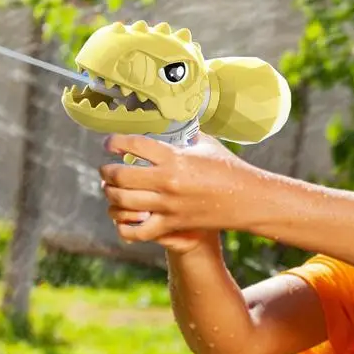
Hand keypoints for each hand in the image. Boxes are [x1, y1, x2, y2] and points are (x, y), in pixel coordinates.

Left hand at [98, 133, 261, 249]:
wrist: (247, 199)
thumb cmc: (229, 169)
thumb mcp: (207, 144)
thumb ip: (185, 134)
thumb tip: (173, 123)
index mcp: (175, 157)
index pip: (133, 144)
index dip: (114, 142)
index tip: (110, 144)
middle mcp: (168, 181)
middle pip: (120, 176)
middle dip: (106, 171)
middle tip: (106, 168)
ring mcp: (168, 206)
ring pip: (123, 201)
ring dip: (110, 194)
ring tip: (110, 189)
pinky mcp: (172, 224)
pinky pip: (137, 230)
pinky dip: (124, 226)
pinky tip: (123, 217)